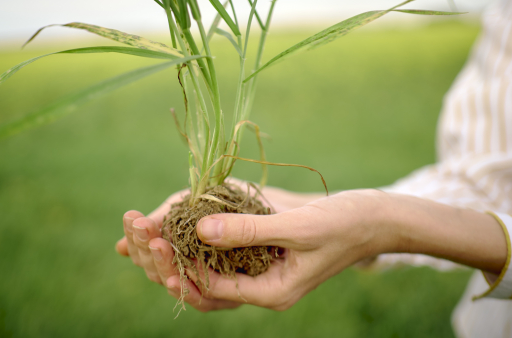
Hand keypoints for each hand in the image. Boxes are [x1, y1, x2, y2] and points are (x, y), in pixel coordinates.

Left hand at [115, 180, 324, 309]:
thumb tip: (199, 230)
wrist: (373, 219)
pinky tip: (178, 224)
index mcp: (272, 292)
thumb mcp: (297, 227)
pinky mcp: (263, 253)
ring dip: (179, 253)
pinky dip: (198, 242)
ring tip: (144, 234)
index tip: (154, 242)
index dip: (181, 267)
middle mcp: (262, 287)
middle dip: (170, 264)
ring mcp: (262, 272)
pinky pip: (222, 255)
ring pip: (209, 272)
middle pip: (204, 286)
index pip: (213, 288)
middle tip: (138, 238)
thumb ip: (248, 230)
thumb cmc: (344, 224)